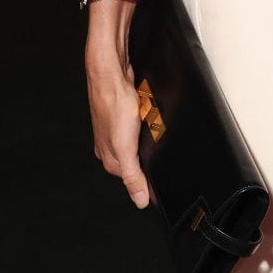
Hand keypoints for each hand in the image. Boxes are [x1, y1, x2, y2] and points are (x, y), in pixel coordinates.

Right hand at [86, 20, 150, 207]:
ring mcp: (114, 129)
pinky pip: (138, 128)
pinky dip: (146, 127)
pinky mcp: (122, 115)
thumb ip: (132, 175)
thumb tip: (139, 200)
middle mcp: (109, 145)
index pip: (132, 180)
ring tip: (157, 135)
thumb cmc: (113, 103)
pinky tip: (151, 122)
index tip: (163, 186)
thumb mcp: (126, 147)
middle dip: (149, 161)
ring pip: (136, 145)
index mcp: (109, 158)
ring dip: (148, 143)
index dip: (149, 183)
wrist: (110, 72)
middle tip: (162, 155)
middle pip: (135, 163)